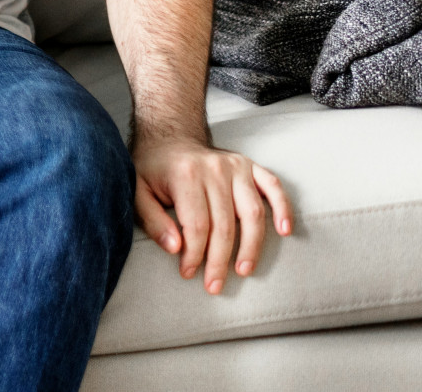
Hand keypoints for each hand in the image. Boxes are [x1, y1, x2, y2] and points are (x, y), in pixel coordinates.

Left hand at [132, 137, 292, 293]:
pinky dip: (283, 208)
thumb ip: (152, 220)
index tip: (188, 273)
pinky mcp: (250, 165)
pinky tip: (284, 231)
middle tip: (214, 285)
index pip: (196, 226)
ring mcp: (236, 166)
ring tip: (243, 270)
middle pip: (224, 225)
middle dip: (219, 260)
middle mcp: (214, 169)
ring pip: (252, 213)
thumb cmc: (151, 168)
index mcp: (186, 175)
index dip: (194, 254)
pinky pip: (273, 187)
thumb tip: (175, 248)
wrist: (169, 136)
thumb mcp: (137, 191)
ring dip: (251, 246)